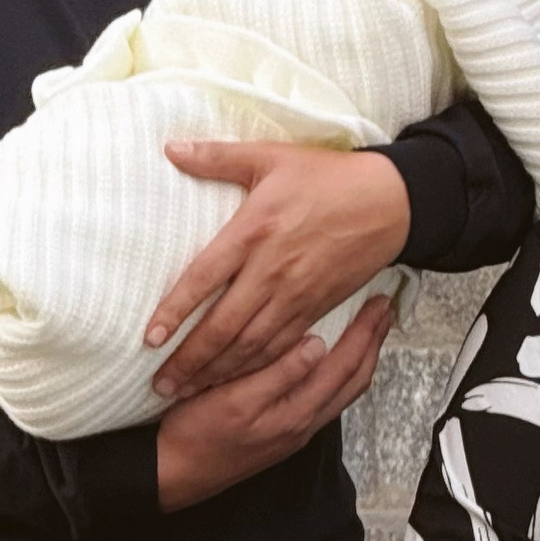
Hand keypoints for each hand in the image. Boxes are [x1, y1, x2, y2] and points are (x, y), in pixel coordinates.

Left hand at [147, 143, 412, 400]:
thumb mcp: (271, 156)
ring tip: (187, 392)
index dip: (175, 311)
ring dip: (218, 372)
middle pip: (224, 326)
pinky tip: (235, 382)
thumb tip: (171, 148)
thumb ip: (217, 156)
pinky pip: (281, 346)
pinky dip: (255, 368)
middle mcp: (272, 270)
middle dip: (190, 360)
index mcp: (254, 231)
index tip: (150, 337)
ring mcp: (296, 294)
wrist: (389, 202)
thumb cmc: (329, 177)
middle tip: (160, 385)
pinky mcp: (316, 307)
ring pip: (251, 344)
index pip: (204, 278)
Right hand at [156, 295, 397, 511]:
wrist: (173, 475)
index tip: (379, 304)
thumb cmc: (196, 435)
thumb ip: (279, 374)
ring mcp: (296, 429)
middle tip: (384, 311)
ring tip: (368, 332)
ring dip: (360, 359)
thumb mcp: (234, 399)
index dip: (365, 333)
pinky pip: (326, 398)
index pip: (345, 367)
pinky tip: (332, 360)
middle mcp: (305, 423)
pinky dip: (340, 373)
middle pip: (354, 380)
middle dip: (373, 343)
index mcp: (297, 412)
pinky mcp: (284, 431)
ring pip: (343, 391)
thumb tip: (318, 345)